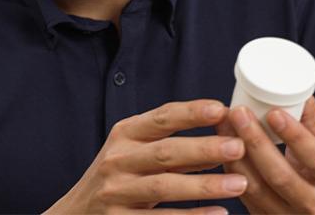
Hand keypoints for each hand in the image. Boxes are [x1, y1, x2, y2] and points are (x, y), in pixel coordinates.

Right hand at [45, 99, 248, 213]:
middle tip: (238, 147)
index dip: (191, 113)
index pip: (161, 118)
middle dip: (204, 148)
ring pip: (164, 186)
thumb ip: (173, 143)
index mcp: (124, 134)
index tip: (221, 109)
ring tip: (239, 184)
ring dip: (204, 185)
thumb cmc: (119, 177)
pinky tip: (218, 214)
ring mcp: (115, 192)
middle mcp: (117, 159)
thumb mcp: (136, 151)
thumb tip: (223, 134)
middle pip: (165, 152)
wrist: (76, 213)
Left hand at [215, 97, 314, 214]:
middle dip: (256, 142)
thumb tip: (301, 90)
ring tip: (224, 124)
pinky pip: (242, 194)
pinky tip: (219, 144)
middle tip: (238, 112)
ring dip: (235, 154)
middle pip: (280, 176)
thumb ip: (313, 122)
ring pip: (255, 188)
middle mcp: (314, 204)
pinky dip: (229, 168)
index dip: (296, 137)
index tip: (273, 112)